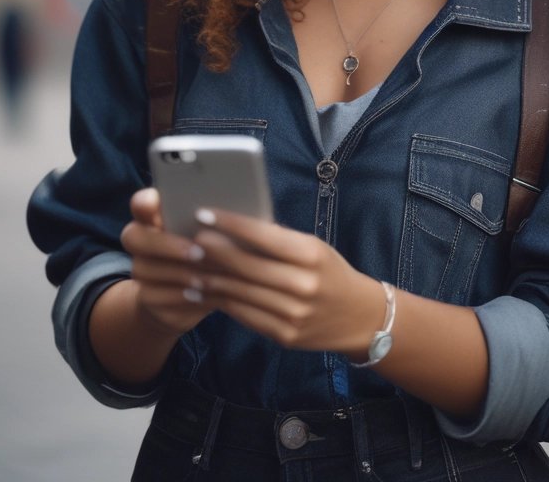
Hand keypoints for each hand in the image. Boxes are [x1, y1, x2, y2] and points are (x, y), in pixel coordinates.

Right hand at [120, 188, 217, 336]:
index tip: (155, 203)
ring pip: (145, 270)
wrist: (192, 294)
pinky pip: (156, 297)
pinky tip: (203, 294)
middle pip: (134, 237)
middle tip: (198, 252)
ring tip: (207, 277)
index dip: (145, 202)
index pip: (141, 202)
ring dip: (179, 273)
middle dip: (166, 244)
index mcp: (157, 216)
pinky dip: (181, 297)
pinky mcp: (146, 298)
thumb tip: (240, 204)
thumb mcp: (218, 232)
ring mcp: (141, 270)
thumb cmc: (212, 250)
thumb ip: (218, 218)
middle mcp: (141, 241)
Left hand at [191, 208, 384, 355]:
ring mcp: (292, 314)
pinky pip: (244, 315)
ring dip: (210, 278)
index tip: (204, 213)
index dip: (231, 224)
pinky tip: (204, 291)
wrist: (360, 317)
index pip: (264, 236)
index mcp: (311, 255)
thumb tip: (236, 227)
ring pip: (240, 293)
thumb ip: (280, 241)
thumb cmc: (331, 273)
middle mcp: (302, 285)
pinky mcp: (283, 335)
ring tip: (189, 265)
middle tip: (188, 239)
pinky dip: (221, 301)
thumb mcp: (314, 249)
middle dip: (213, 251)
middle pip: (247, 266)